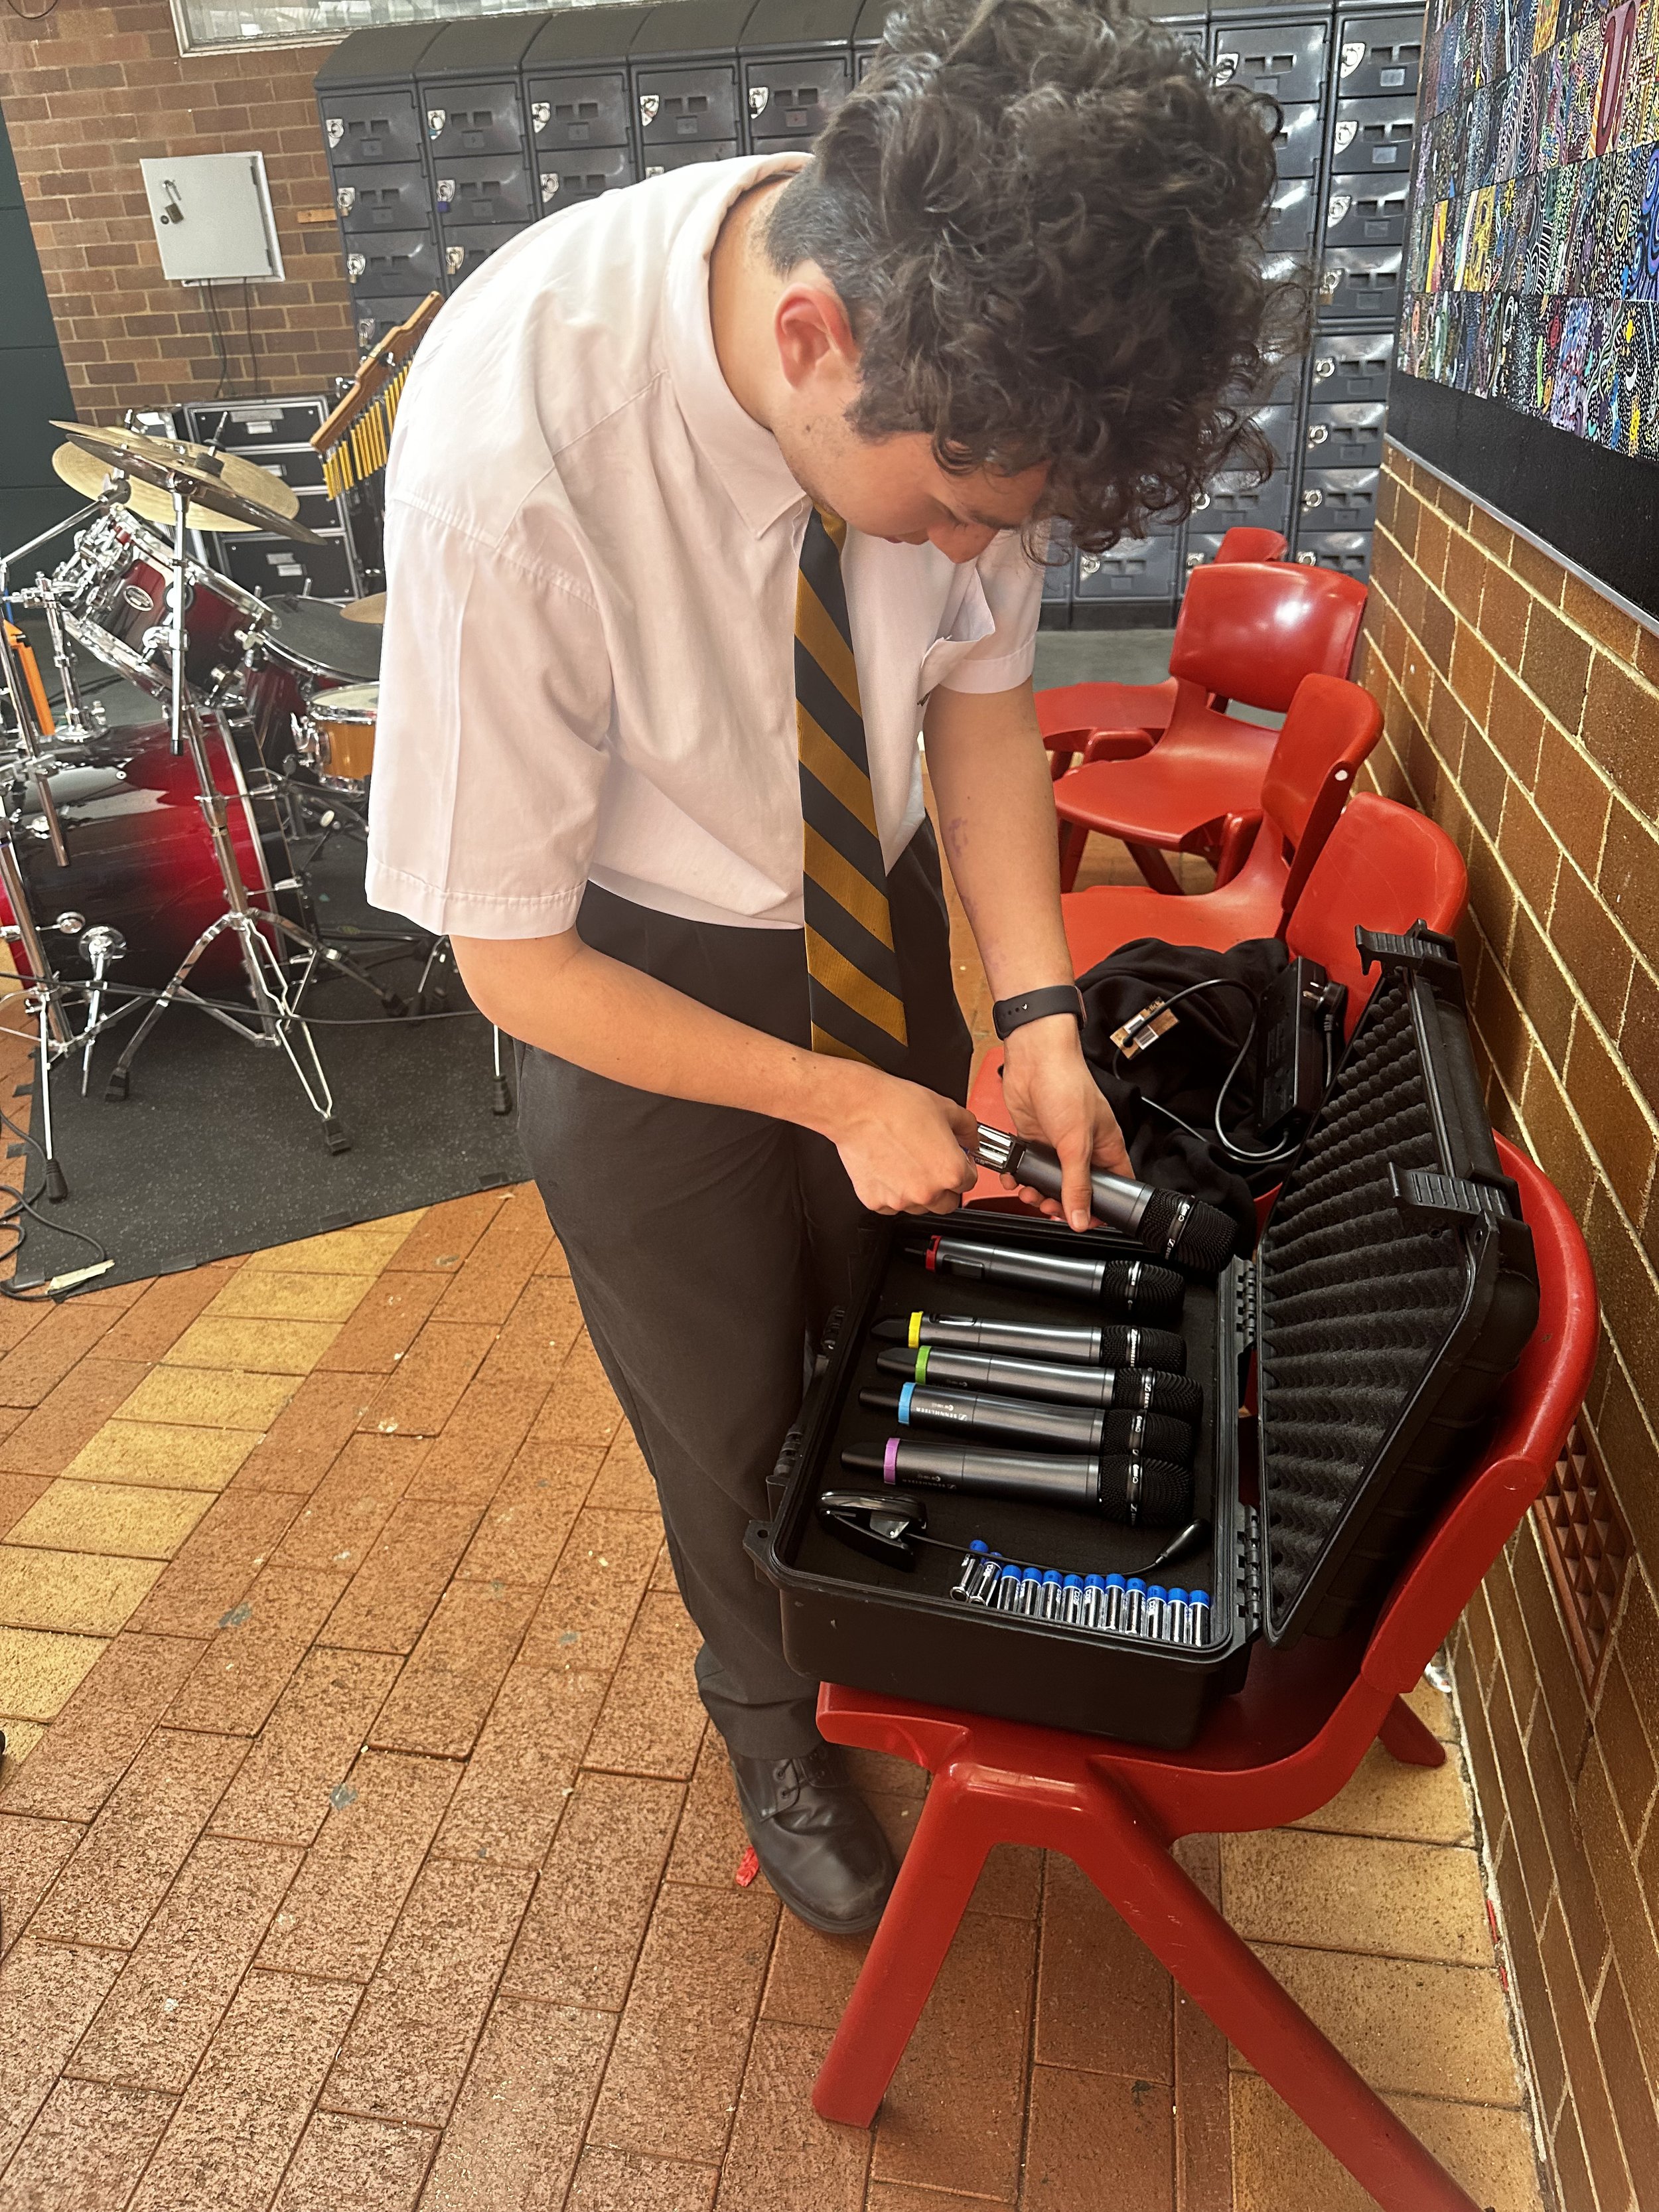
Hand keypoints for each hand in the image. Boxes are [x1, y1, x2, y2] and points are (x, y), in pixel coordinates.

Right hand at [815, 1063, 980, 1214]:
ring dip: (918, 1191)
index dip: (964, 1168)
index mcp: (950, 1171)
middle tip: (932, 1164)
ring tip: (907, 1162)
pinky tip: (889, 1168)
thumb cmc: (896, 1106)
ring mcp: (899, 1200)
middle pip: (947, 1203)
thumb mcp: (946, 1108)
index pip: (969, 1182)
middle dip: (944, 1186)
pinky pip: (891, 1205)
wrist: (858, 1108)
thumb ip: (968, 1128)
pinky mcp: (875, 1201)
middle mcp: (927, 1191)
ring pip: (919, 1206)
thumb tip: (972, 1139)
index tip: (955, 1160)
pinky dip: (892, 1191)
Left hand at [997, 1012, 1129, 1230]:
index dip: (1103, 1207)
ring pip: (1050, 1182)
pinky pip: (1027, 1167)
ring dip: (1037, 1193)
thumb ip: (1077, 1183)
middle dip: (1061, 1203)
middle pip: (1077, 1190)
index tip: (1085, 1221)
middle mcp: (1083, 1148)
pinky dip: (1018, 1176)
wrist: (1034, 1058)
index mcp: (1107, 1148)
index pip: (1114, 1187)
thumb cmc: (1067, 1085)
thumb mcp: (1076, 1142)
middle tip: (1049, 1207)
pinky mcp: (1034, 1139)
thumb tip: (1081, 1218)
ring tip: (1029, 1193)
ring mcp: (1057, 1144)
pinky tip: (1013, 1177)